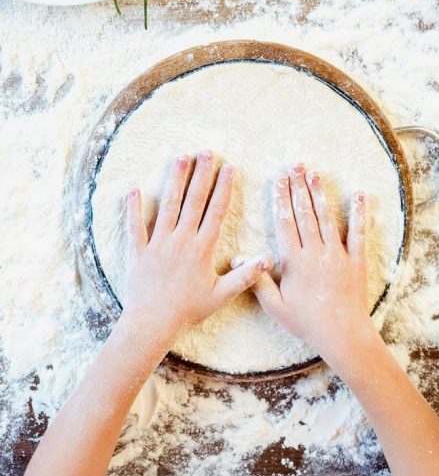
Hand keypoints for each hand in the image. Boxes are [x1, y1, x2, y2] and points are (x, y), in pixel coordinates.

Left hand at [123, 151, 271, 339]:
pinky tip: (133, 189)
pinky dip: (133, 208)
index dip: (224, 187)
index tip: (229, 168)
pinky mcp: (139, 251)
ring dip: (174, 180)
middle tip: (206, 152)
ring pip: (168, 205)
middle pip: (194, 200)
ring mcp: (158, 243)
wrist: (152, 323)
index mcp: (203, 248)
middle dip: (201, 174)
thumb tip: (267, 260)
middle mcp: (182, 239)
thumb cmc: (188, 310)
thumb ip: (244, 275)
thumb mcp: (222, 295)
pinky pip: (135, 226)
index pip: (216, 210)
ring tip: (179, 157)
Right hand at [253, 164, 370, 360]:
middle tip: (295, 166)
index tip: (278, 179)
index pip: (285, 223)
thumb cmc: (306, 322)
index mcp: (295, 261)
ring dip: (320, 194)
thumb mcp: (276, 307)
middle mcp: (316, 252)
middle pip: (305, 214)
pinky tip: (359, 195)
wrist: (342, 334)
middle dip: (298, 188)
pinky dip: (359, 214)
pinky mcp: (356, 260)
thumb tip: (238, 257)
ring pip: (327, 218)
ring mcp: (337, 254)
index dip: (281, 199)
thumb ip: (257, 280)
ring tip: (315, 173)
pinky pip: (357, 233)